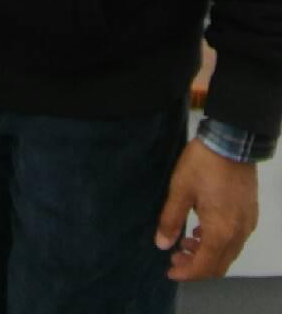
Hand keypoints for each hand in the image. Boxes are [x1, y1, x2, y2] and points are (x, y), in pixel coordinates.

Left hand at [155, 137, 258, 280]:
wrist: (232, 140)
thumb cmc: (203, 164)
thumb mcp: (180, 190)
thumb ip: (170, 220)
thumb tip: (162, 244)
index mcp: (220, 232)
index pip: (204, 267)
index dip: (186, 273)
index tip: (170, 271)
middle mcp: (238, 234)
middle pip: (218, 265)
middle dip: (196, 266)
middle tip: (175, 257)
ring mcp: (247, 223)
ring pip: (228, 253)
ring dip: (207, 254)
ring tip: (185, 242)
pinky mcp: (250, 213)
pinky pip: (235, 239)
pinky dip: (218, 243)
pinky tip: (202, 229)